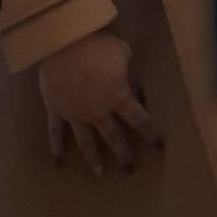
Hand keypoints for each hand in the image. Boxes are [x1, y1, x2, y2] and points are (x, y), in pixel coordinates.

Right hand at [37, 30, 162, 176]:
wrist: (64, 43)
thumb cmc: (98, 45)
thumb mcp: (123, 52)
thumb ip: (129, 70)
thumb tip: (133, 82)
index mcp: (118, 97)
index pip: (139, 119)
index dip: (151, 133)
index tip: (160, 147)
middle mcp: (98, 111)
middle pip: (113, 137)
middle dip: (123, 153)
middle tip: (130, 170)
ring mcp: (75, 114)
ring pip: (86, 142)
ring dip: (93, 159)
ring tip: (99, 173)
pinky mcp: (56, 110)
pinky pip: (56, 132)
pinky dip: (56, 147)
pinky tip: (58, 162)